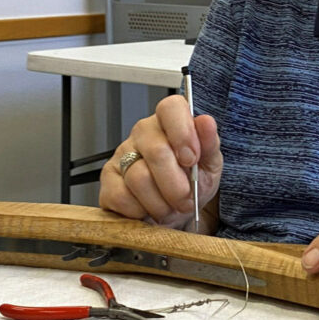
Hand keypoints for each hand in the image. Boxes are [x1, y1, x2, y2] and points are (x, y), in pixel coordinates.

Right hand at [98, 94, 222, 230]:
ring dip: (160, 203)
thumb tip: (206, 122)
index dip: (182, 133)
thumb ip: (210, 144)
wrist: (176, 212)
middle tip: (186, 200)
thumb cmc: (192, 183)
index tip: (191, 159)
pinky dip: (139, 210)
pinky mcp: (108, 178)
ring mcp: (122, 153)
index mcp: (170, 122)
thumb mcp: (209, 165)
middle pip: (157, 152)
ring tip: (168, 207)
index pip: (171, 108)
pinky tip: (148, 208)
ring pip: (139, 178)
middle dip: (176, 185)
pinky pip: (121, 196)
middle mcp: (143, 133)